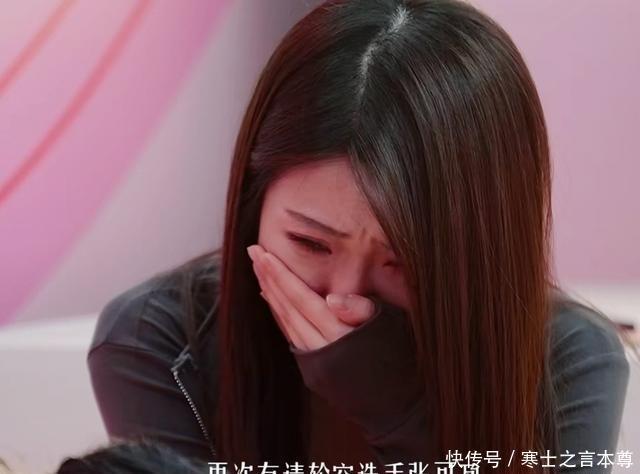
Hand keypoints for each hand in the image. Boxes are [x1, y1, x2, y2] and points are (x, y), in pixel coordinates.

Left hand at [247, 244, 431, 465]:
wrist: (399, 409)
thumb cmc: (402, 359)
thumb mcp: (392, 327)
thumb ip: (363, 309)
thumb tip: (332, 298)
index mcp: (340, 334)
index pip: (302, 298)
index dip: (281, 275)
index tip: (264, 254)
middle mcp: (321, 349)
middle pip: (287, 308)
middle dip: (268, 279)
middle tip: (252, 253)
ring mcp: (314, 362)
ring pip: (285, 322)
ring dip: (270, 294)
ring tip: (259, 270)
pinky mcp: (313, 371)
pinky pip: (290, 335)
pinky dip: (279, 315)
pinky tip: (272, 299)